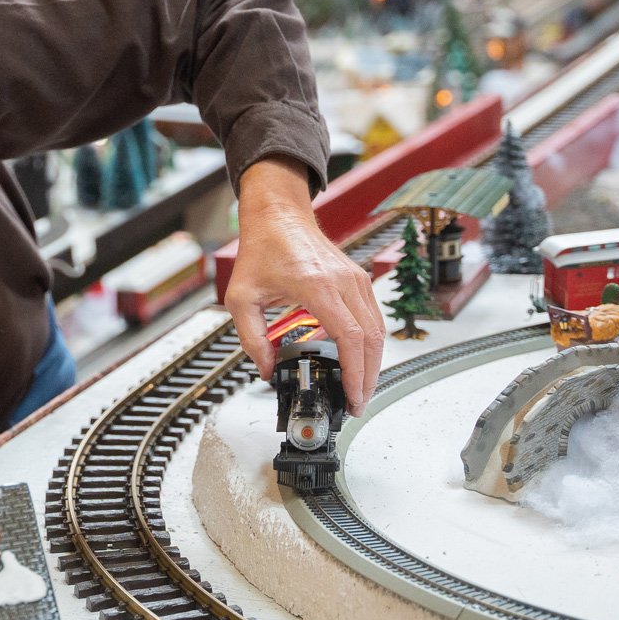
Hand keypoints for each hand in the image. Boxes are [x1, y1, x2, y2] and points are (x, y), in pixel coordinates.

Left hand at [224, 157, 385, 412]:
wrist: (278, 216)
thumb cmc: (262, 248)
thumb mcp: (241, 298)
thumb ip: (251, 338)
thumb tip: (266, 370)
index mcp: (317, 286)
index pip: (349, 338)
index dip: (355, 373)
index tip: (352, 396)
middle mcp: (343, 282)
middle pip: (371, 339)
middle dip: (367, 377)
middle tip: (356, 403)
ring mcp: (355, 279)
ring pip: (378, 329)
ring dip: (372, 363)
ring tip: (359, 389)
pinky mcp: (358, 279)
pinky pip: (373, 317)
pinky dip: (370, 344)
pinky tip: (359, 361)